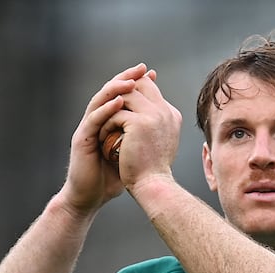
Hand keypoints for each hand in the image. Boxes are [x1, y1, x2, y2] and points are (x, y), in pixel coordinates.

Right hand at [63, 64, 150, 213]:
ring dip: (115, 89)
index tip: (151, 74)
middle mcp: (96, 121)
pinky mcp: (82, 139)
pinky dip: (106, 109)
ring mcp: (88, 129)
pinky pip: (94, 120)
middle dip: (126, 78)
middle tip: (142, 68)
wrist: (91, 197)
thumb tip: (165, 129)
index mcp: (108, 122)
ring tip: (131, 81)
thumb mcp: (131, 154)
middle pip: (109, 92)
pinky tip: (119, 102)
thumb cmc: (111, 178)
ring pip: (100, 101)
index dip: (135, 83)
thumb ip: (141, 139)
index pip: (121, 96)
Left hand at [98, 69, 182, 191]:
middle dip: (119, 92)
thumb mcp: (157, 143)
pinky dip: (106, 124)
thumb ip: (152, 126)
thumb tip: (139, 117)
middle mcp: (165, 111)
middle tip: (104, 108)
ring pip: (125, 95)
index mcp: (171, 115)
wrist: (152, 186)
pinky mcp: (139, 122)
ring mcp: (154, 115)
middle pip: (139, 84)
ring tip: (103, 125)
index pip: (150, 89)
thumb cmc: (152, 171)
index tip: (116, 105)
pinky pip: (116, 113)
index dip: (132, 91)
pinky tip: (103, 138)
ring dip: (110, 108)